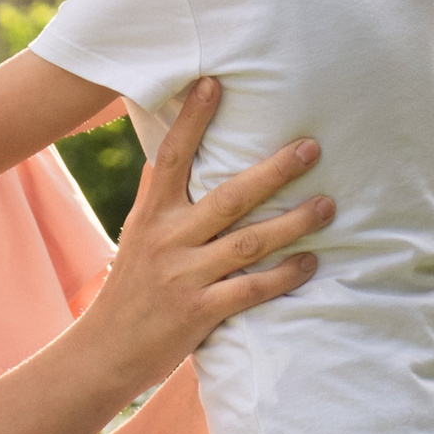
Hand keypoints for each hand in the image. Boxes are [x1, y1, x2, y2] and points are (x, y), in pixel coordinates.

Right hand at [81, 78, 328, 396]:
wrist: (104, 350)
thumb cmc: (130, 288)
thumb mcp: (135, 236)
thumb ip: (154, 198)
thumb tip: (162, 156)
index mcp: (151, 214)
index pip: (172, 157)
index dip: (193, 119)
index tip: (214, 82)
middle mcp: (167, 239)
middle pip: (228, 197)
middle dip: (274, 171)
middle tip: (311, 148)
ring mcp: (183, 277)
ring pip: (248, 243)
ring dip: (293, 223)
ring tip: (328, 206)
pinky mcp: (198, 313)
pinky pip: (250, 290)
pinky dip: (283, 275)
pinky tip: (310, 262)